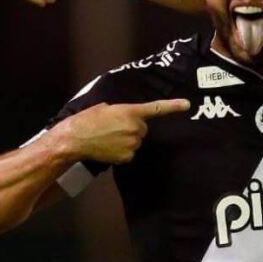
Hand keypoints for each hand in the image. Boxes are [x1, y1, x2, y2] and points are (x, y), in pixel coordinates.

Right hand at [55, 99, 189, 163]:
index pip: (156, 108)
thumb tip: (123, 117)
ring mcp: (133, 143)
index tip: (187, 105)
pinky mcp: (128, 156)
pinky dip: (121, 151)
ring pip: (136, 142)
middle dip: (132, 128)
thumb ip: (120, 111)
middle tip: (114, 128)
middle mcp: (136, 127)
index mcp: (130, 111)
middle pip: (143, 128)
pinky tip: (108, 148)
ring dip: (126, 140)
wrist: (74, 140)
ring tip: (108, 137)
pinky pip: (130, 153)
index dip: (173, 106)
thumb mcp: (104, 108)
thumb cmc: (86, 120)